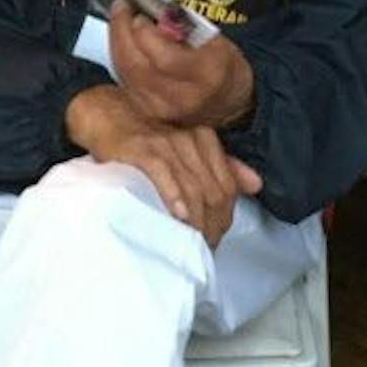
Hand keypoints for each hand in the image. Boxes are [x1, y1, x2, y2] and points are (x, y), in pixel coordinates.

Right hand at [64, 84, 261, 246]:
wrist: (109, 118)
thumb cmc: (149, 141)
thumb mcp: (188, 151)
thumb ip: (224, 167)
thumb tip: (256, 184)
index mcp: (206, 140)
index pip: (227, 187)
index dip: (224, 218)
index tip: (214, 239)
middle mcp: (190, 140)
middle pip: (213, 191)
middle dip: (211, 225)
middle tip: (201, 248)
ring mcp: (166, 143)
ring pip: (193, 187)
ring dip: (195, 220)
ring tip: (189, 242)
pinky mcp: (142, 148)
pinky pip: (163, 172)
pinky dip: (173, 195)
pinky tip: (176, 214)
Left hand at [108, 4, 254, 128]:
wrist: (224, 103)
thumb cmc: (222, 66)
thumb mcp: (216, 39)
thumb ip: (185, 28)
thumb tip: (157, 15)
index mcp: (206, 76)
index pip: (164, 58)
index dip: (145, 32)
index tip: (140, 10)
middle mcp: (181, 98)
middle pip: (137, 64)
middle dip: (122, 31)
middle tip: (121, 7)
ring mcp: (161, 109)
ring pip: (125, 72)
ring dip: (117, 42)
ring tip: (120, 19)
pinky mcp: (146, 112)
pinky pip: (124, 80)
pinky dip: (119, 57)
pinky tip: (123, 41)